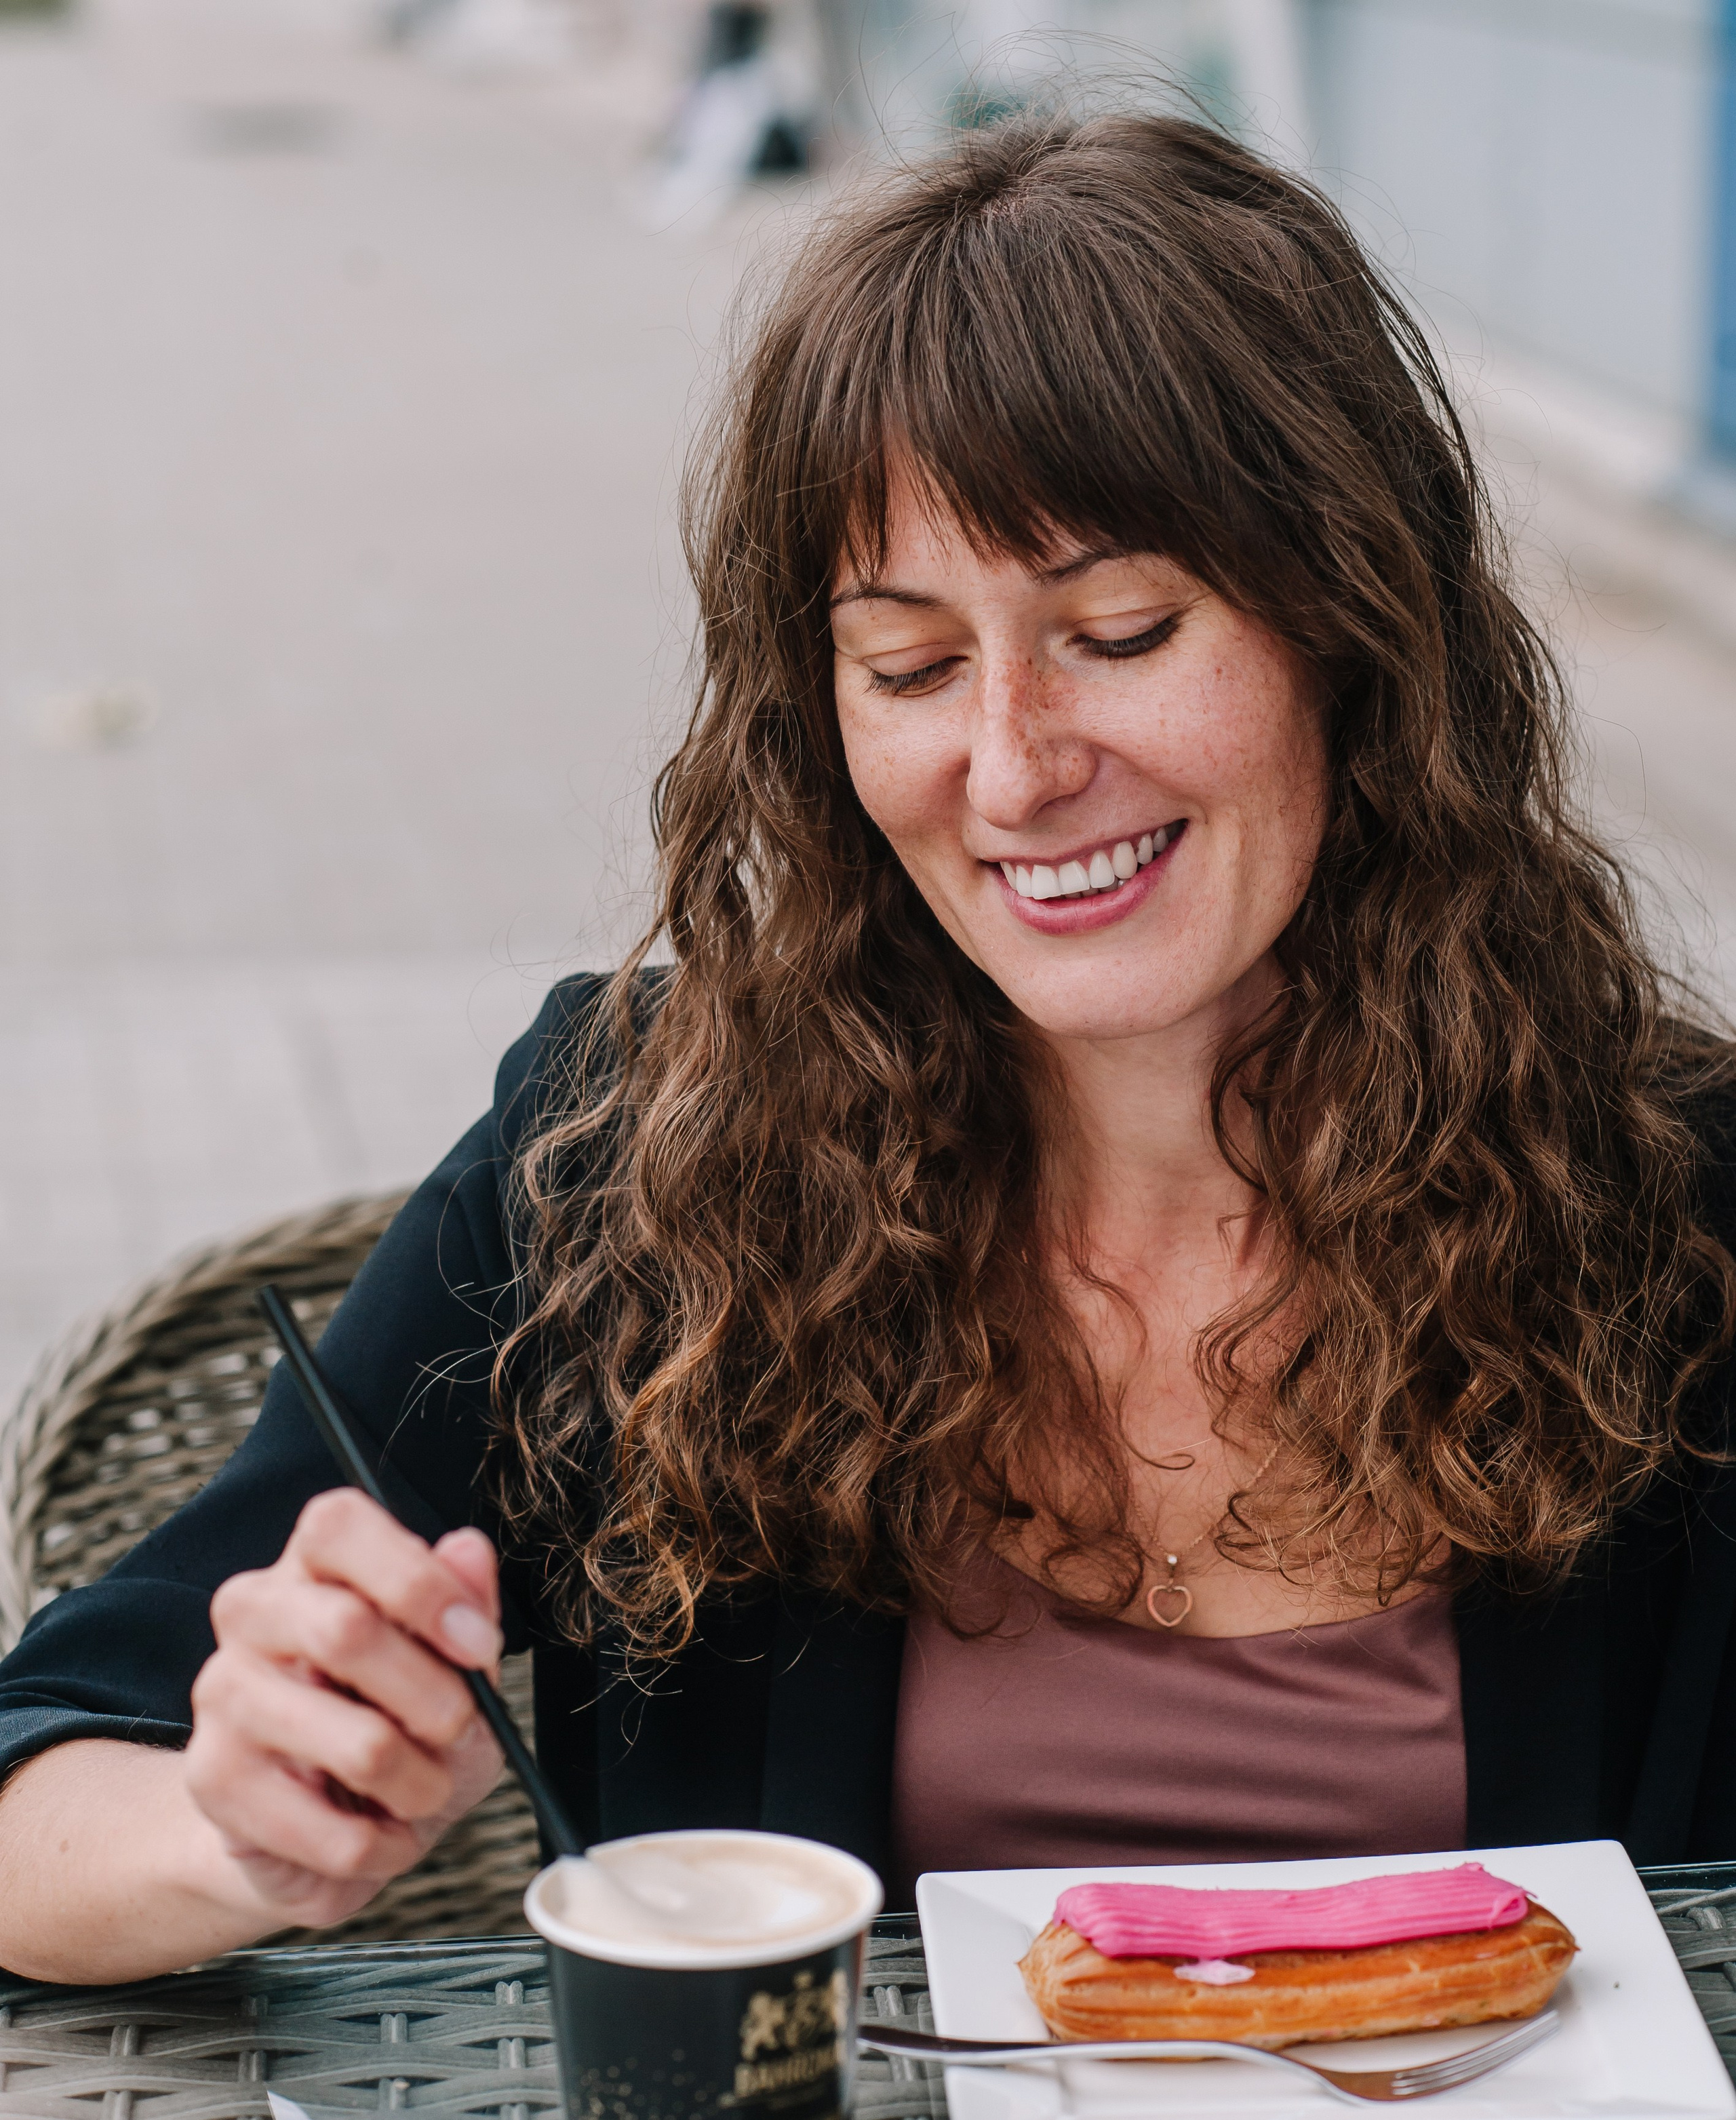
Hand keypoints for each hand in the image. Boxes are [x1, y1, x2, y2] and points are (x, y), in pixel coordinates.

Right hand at [184, 1489, 505, 1928]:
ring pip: (359, 1742)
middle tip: (460, 1730)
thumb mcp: (455, 1667)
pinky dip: (386, 1846)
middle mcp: (253, 1613)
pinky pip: (336, 1831)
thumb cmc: (400, 1727)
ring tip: (422, 1789)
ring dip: (420, 1783)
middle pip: (346, 1630)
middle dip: (437, 1698)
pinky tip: (380, 1835)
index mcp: (314, 1565)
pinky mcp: (212, 1781)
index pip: (336, 1526)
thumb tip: (468, 1549)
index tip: (477, 1642)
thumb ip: (466, 1608)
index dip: (418, 1581)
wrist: (320, 1830)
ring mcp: (223, 1695)